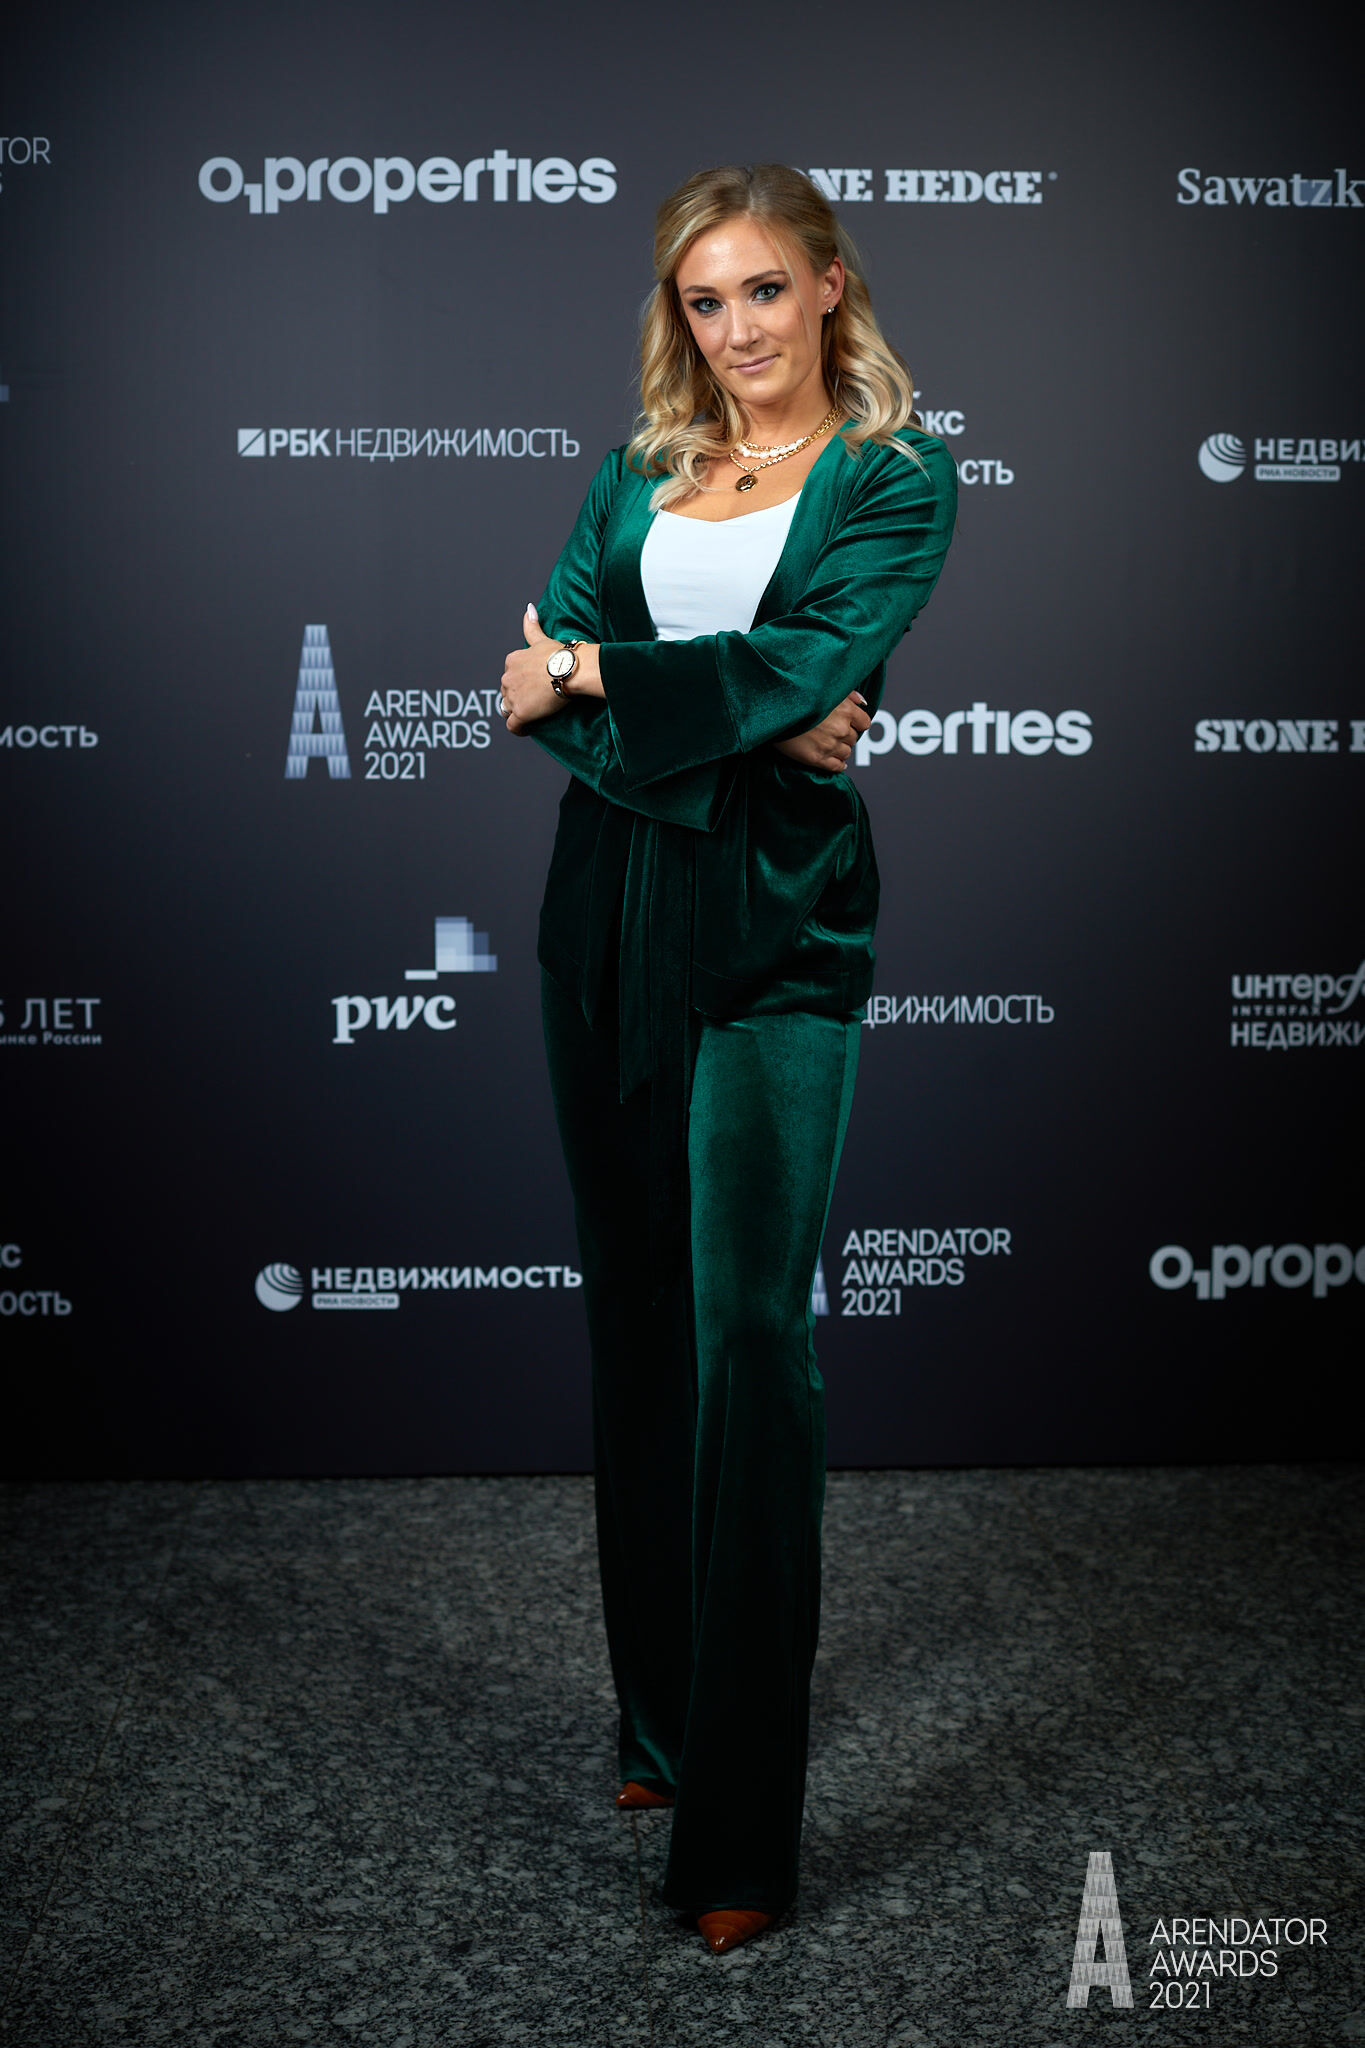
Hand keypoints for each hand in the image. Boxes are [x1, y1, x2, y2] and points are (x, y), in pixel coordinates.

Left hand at [499, 605, 567, 735]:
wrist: (570, 670)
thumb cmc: (561, 654)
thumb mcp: (542, 639)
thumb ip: (532, 626)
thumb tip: (529, 608)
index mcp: (512, 660)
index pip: (510, 674)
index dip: (519, 681)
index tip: (531, 686)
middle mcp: (507, 677)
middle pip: (506, 691)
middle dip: (516, 696)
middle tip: (535, 700)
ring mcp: (512, 696)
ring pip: (507, 707)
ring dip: (516, 711)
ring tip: (531, 714)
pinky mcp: (520, 712)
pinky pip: (512, 725)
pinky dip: (518, 729)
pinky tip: (526, 729)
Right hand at [772, 692, 870, 772]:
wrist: (774, 710)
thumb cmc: (798, 696)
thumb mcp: (825, 687)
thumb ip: (848, 694)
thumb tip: (862, 703)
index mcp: (845, 710)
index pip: (864, 723)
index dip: (857, 723)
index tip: (851, 723)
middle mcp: (840, 729)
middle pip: (854, 738)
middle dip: (846, 735)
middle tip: (834, 732)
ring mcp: (830, 745)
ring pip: (846, 752)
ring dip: (841, 749)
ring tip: (831, 744)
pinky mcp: (817, 758)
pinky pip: (836, 766)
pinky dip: (839, 764)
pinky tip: (836, 761)